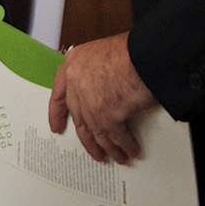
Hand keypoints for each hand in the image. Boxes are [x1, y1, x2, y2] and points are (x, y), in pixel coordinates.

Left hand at [47, 32, 158, 163]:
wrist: (148, 54)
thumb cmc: (132, 49)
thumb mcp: (102, 53)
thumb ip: (94, 72)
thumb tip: (101, 89)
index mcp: (72, 64)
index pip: (58, 93)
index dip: (56, 113)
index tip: (56, 127)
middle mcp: (76, 83)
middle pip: (79, 118)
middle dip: (87, 138)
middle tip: (93, 149)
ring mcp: (90, 102)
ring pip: (96, 132)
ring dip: (107, 147)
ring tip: (116, 156)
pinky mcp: (107, 116)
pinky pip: (116, 137)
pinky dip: (124, 146)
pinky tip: (130, 150)